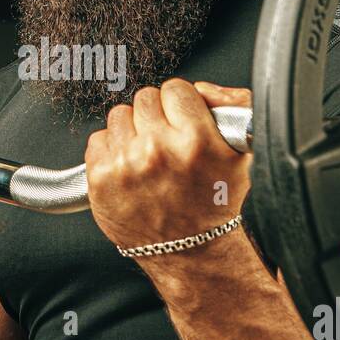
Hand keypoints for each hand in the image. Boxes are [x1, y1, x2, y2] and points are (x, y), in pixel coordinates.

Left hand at [84, 79, 251, 255]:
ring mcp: (125, 165)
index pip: (175, 88)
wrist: (190, 250)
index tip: (182, 121)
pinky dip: (111, 151)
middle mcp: (158, 150)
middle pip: (145, 98)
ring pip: (119, 115)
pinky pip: (98, 139)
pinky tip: (129, 169)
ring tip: (147, 156)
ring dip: (132, 131)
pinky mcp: (100, 179)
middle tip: (166, 142)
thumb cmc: (214, 203)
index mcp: (195, 140)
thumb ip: (234, 106)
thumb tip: (202, 88)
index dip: (180, 104)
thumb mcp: (241, 154)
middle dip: (156, 116)